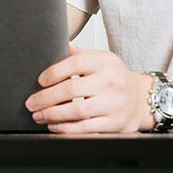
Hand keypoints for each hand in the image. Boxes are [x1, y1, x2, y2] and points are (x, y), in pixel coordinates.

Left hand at [25, 44, 151, 134]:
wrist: (142, 99)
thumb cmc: (116, 78)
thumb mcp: (102, 59)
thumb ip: (80, 54)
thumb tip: (55, 44)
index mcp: (105, 62)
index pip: (75, 63)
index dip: (54, 72)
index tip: (40, 80)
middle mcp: (111, 82)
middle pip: (72, 89)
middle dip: (46, 97)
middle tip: (31, 103)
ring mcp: (114, 104)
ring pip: (77, 111)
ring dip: (52, 114)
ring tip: (38, 115)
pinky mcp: (114, 123)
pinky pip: (86, 128)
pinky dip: (66, 129)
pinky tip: (54, 126)